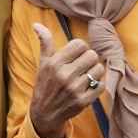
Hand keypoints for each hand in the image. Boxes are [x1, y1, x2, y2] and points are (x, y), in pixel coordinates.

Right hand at [27, 23, 104, 137]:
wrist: (45, 112)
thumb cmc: (45, 84)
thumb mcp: (43, 63)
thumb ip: (44, 43)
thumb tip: (36, 25)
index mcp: (54, 63)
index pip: (80, 44)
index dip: (80, 48)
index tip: (76, 55)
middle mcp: (64, 75)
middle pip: (92, 55)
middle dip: (89, 59)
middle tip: (83, 65)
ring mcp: (74, 89)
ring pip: (99, 69)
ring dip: (95, 71)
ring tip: (86, 75)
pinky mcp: (83, 101)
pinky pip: (101, 85)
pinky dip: (98, 84)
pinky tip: (89, 85)